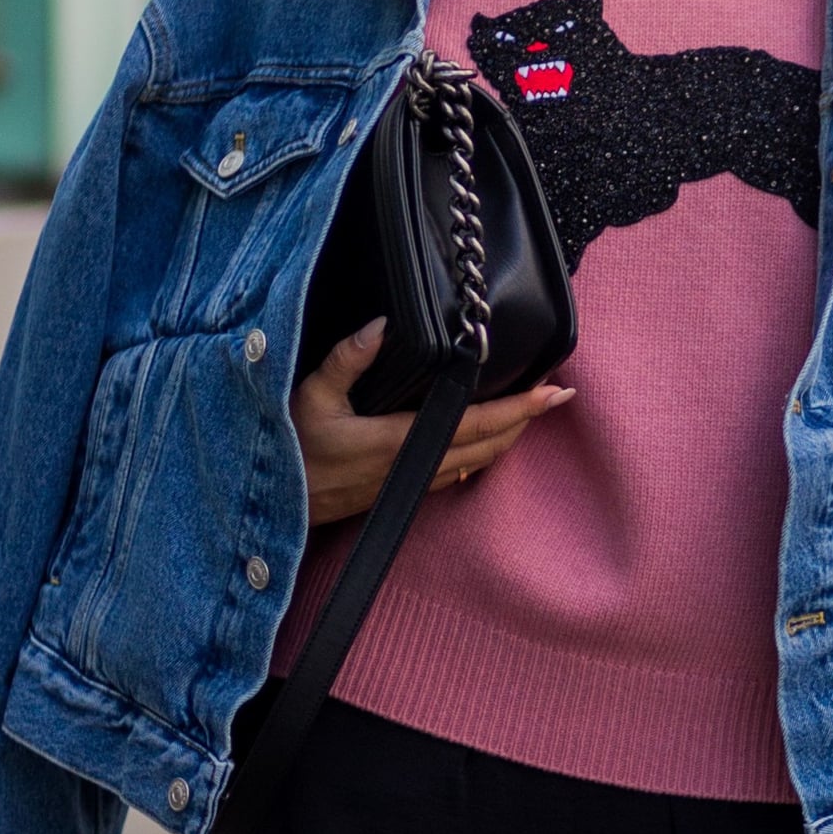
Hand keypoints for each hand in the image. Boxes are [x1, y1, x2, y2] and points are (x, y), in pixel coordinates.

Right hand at [291, 315, 575, 525]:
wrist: (273, 509)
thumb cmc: (289, 450)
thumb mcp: (309, 394)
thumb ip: (347, 358)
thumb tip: (383, 323)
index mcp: (398, 442)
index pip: (475, 422)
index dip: (519, 408)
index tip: (554, 392)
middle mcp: (413, 468)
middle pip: (489, 446)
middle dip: (526, 421)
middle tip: (558, 395)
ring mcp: (408, 484)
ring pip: (476, 463)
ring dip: (507, 438)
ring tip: (531, 412)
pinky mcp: (399, 492)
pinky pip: (455, 473)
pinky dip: (481, 453)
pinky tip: (487, 440)